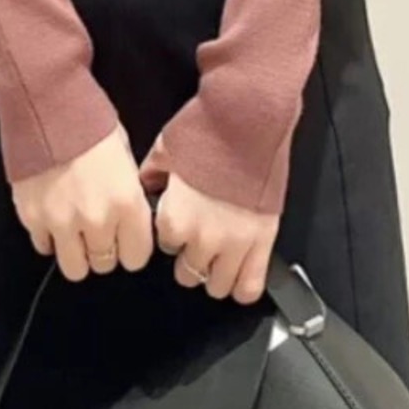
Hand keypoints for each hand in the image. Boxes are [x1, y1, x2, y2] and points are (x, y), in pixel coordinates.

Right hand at [11, 123, 153, 281]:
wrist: (49, 106)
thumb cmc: (91, 123)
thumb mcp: (125, 155)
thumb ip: (128, 194)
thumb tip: (131, 216)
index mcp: (126, 202)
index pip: (136, 257)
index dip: (132, 248)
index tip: (127, 239)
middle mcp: (95, 219)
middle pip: (104, 264)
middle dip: (104, 249)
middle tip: (99, 228)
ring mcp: (61, 222)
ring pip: (74, 268)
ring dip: (77, 251)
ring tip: (76, 228)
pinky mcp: (32, 218)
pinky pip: (44, 246)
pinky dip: (49, 236)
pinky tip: (54, 214)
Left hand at [143, 136, 279, 304]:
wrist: (248, 120)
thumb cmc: (208, 130)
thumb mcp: (166, 149)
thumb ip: (153, 175)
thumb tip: (146, 185)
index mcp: (173, 219)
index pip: (164, 246)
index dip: (173, 232)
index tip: (180, 221)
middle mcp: (201, 240)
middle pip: (188, 274)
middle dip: (192, 256)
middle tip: (200, 236)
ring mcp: (234, 245)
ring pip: (218, 287)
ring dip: (216, 273)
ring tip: (219, 255)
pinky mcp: (262, 242)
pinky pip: (250, 286)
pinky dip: (244, 287)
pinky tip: (239, 277)